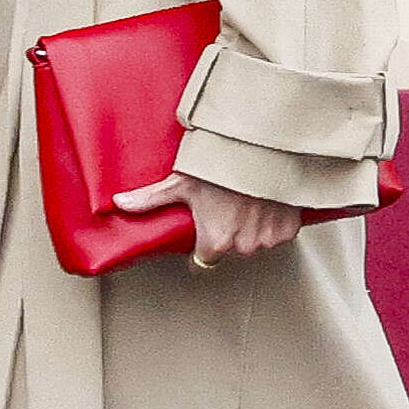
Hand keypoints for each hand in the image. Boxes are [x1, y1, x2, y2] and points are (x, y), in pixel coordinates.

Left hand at [113, 170, 302, 263]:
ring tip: (246, 201)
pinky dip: (274, 222)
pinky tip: (266, 201)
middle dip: (229, 233)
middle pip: (231, 250)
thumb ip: (151, 199)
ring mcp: (268, 239)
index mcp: (215, 241)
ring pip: (256, 242)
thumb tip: (119, 204)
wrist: (263, 148)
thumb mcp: (182, 181)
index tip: (204, 231)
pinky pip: (279, 233)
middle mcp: (242, 246)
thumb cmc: (221, 165)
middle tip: (226, 206)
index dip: (202, 245)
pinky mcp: (289, 230)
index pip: (204, 260)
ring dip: (253, 228)